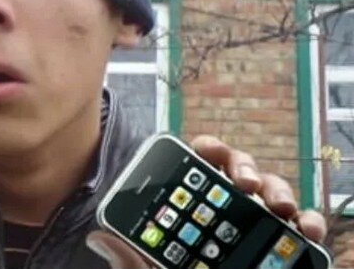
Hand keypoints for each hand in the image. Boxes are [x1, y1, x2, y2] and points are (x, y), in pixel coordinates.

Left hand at [85, 135, 326, 267]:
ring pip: (270, 191)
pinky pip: (299, 224)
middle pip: (237, 171)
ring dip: (276, 190)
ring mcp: (256, 224)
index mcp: (192, 210)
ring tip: (279, 206)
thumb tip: (100, 237)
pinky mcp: (281, 243)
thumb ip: (133, 261)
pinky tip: (305, 228)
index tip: (206, 149)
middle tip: (244, 183)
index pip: (197, 167)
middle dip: (243, 166)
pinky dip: (306, 221)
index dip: (203, 149)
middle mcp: (226, 209)